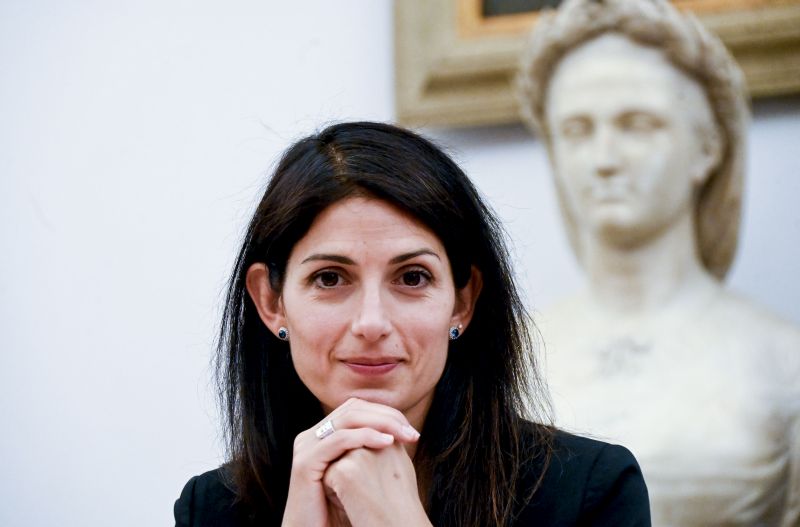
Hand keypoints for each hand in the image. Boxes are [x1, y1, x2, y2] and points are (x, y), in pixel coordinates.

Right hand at [281, 398, 420, 526]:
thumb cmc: (340, 511)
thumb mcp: (359, 474)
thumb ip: (371, 450)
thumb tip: (403, 432)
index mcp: (323, 435)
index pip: (357, 408)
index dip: (386, 413)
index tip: (411, 431)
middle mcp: (312, 436)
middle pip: (353, 409)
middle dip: (387, 417)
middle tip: (412, 433)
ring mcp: (306, 447)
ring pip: (348, 419)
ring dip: (382, 423)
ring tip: (405, 436)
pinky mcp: (305, 463)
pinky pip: (338, 440)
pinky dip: (365, 437)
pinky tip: (387, 443)